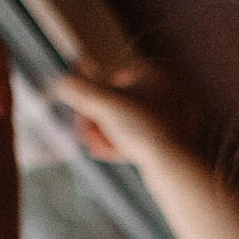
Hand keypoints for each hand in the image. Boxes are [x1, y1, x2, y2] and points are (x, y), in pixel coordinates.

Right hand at [51, 63, 199, 170]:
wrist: (177, 166)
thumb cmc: (144, 129)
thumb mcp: (102, 103)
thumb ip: (76, 88)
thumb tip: (61, 83)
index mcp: (155, 72)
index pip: (112, 78)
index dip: (91, 97)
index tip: (81, 116)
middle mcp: (168, 90)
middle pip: (118, 101)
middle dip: (97, 119)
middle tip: (84, 135)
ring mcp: (174, 116)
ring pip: (128, 121)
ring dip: (105, 132)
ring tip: (93, 146)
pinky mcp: (174, 140)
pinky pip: (141, 137)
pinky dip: (121, 143)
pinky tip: (104, 153)